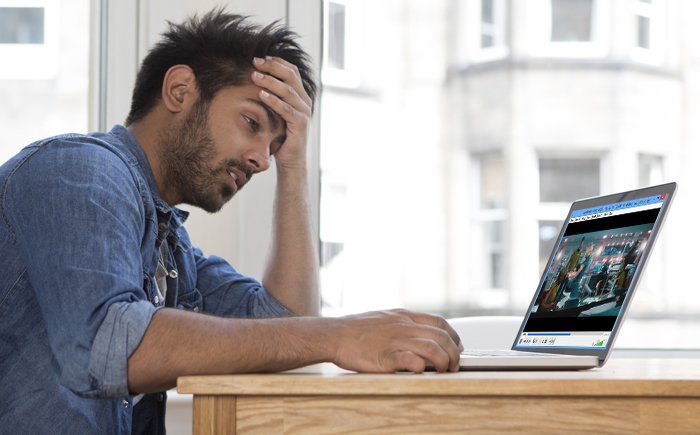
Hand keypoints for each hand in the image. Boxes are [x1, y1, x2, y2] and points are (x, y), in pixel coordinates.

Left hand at [251, 56, 312, 171]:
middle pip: (291, 77)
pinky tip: (261, 95)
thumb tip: (254, 79)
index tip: (260, 58)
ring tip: (255, 76)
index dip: (277, 62)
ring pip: (288, 91)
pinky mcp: (300, 124)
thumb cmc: (280, 135)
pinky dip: (273, 101)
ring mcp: (304, 112)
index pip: (292, 72)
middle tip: (255, 62)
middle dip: (272, 67)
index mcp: (300, 96)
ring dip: (270, 82)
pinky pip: (286, 109)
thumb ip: (272, 97)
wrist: (290, 159)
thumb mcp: (275, 112)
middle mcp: (305, 101)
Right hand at [330, 309, 463, 372]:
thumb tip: (421, 333)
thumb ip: (403, 324)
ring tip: (443, 371)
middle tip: (454, 364)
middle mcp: (403, 326)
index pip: (439, 322)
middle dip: (454, 352)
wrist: (335, 335)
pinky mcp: (385, 356)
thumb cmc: (356, 329)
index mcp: (404, 316)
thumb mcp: (385, 318)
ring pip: (432, 348)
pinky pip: (411, 360)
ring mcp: (395, 340)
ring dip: (443, 361)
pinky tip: (421, 371)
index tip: (457, 346)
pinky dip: (421, 367)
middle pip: (441, 336)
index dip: (454, 336)